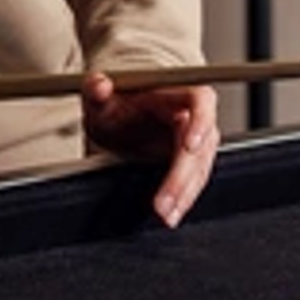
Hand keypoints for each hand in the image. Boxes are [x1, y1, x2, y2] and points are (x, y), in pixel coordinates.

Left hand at [89, 74, 221, 226]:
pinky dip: (184, 198)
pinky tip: (172, 213)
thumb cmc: (119, 103)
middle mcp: (193, 117)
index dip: (201, 122)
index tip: (190, 145)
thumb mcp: (102, 96)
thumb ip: (97, 88)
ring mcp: (196, 141)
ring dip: (186, 194)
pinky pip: (194, 181)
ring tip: (167, 215)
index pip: (201, 101)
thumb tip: (100, 84)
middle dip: (182, 177)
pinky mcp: (192, 163)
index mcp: (178, 93)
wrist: (122, 118)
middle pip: (201, 146)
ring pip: (200, 169)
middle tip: (164, 202)